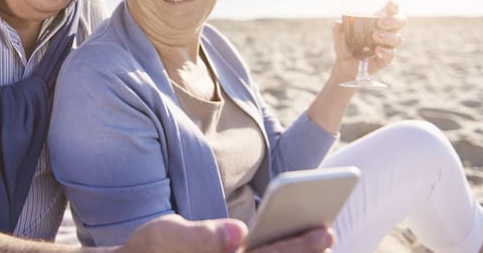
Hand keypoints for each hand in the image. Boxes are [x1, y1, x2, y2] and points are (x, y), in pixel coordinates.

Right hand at [117, 215, 332, 252]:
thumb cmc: (153, 248)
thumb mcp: (166, 235)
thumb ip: (201, 236)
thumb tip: (238, 233)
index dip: (298, 246)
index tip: (323, 231)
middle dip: (304, 251)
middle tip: (329, 232)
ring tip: (320, 242)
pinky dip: (280, 252)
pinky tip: (292, 246)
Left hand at [331, 0, 406, 80]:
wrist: (345, 67)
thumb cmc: (346, 47)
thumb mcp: (340, 39)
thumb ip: (338, 32)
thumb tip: (336, 23)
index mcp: (379, 23)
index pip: (392, 11)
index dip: (394, 6)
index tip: (390, 2)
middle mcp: (387, 33)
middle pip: (401, 22)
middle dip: (394, 20)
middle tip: (380, 22)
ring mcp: (387, 46)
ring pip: (397, 39)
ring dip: (388, 36)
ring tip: (375, 36)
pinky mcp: (385, 59)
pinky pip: (390, 54)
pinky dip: (385, 52)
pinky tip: (377, 50)